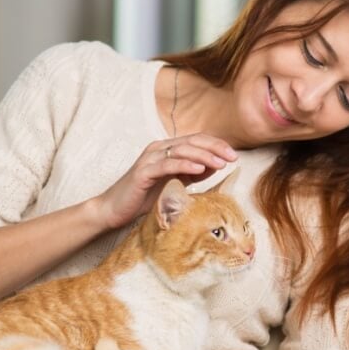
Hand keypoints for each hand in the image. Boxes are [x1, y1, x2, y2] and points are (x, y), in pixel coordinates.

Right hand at [94, 135, 237, 230]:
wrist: (114, 209)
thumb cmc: (144, 197)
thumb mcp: (175, 183)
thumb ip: (193, 174)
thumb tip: (216, 166)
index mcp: (167, 149)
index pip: (196, 140)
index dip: (217, 145)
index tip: (234, 155)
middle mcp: (158, 149)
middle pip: (192, 141)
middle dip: (215, 148)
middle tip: (232, 157)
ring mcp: (150, 158)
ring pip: (181, 150)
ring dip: (204, 155)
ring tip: (220, 163)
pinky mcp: (143, 172)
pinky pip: (167, 165)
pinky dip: (185, 165)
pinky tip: (200, 169)